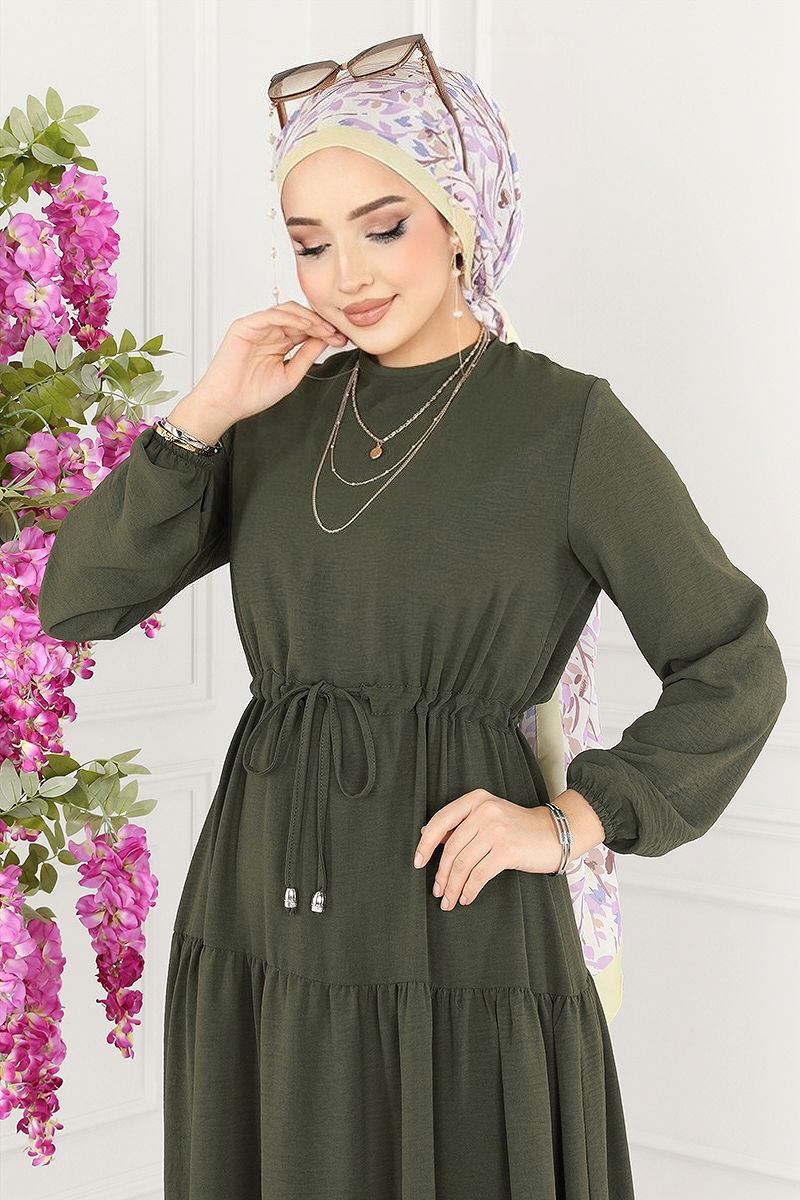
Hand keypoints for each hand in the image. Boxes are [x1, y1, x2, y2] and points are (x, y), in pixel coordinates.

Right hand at [192, 301, 349, 422]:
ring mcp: (257, 327)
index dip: (325, 331)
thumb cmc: (252, 394)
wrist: (227, 404)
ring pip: (287, 311)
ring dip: (309, 318)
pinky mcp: (244, 326)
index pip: (306, 329)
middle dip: (321, 323)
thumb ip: (307, 355)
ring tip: (325, 329)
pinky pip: (270, 315)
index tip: (342, 339)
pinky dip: (290, 317)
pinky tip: (306, 325)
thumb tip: (326, 340)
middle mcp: (269, 332)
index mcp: (280, 343)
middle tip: (337, 332)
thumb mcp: (290, 374)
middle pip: (299, 317)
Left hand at [412, 789, 562, 909]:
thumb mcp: (489, 816)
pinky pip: (479, 874)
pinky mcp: (508, 850)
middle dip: (441, 874)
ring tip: (449, 900)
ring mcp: (497, 830)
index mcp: (476, 800)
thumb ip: (461, 824)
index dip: (425, 844)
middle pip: (451, 848)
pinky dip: (469, 889)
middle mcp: (484, 811)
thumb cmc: (518, 827)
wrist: (555, 833)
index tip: (418, 862)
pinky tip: (466, 897)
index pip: (440, 820)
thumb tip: (427, 835)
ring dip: (453, 887)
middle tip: (437, 891)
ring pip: (463, 863)